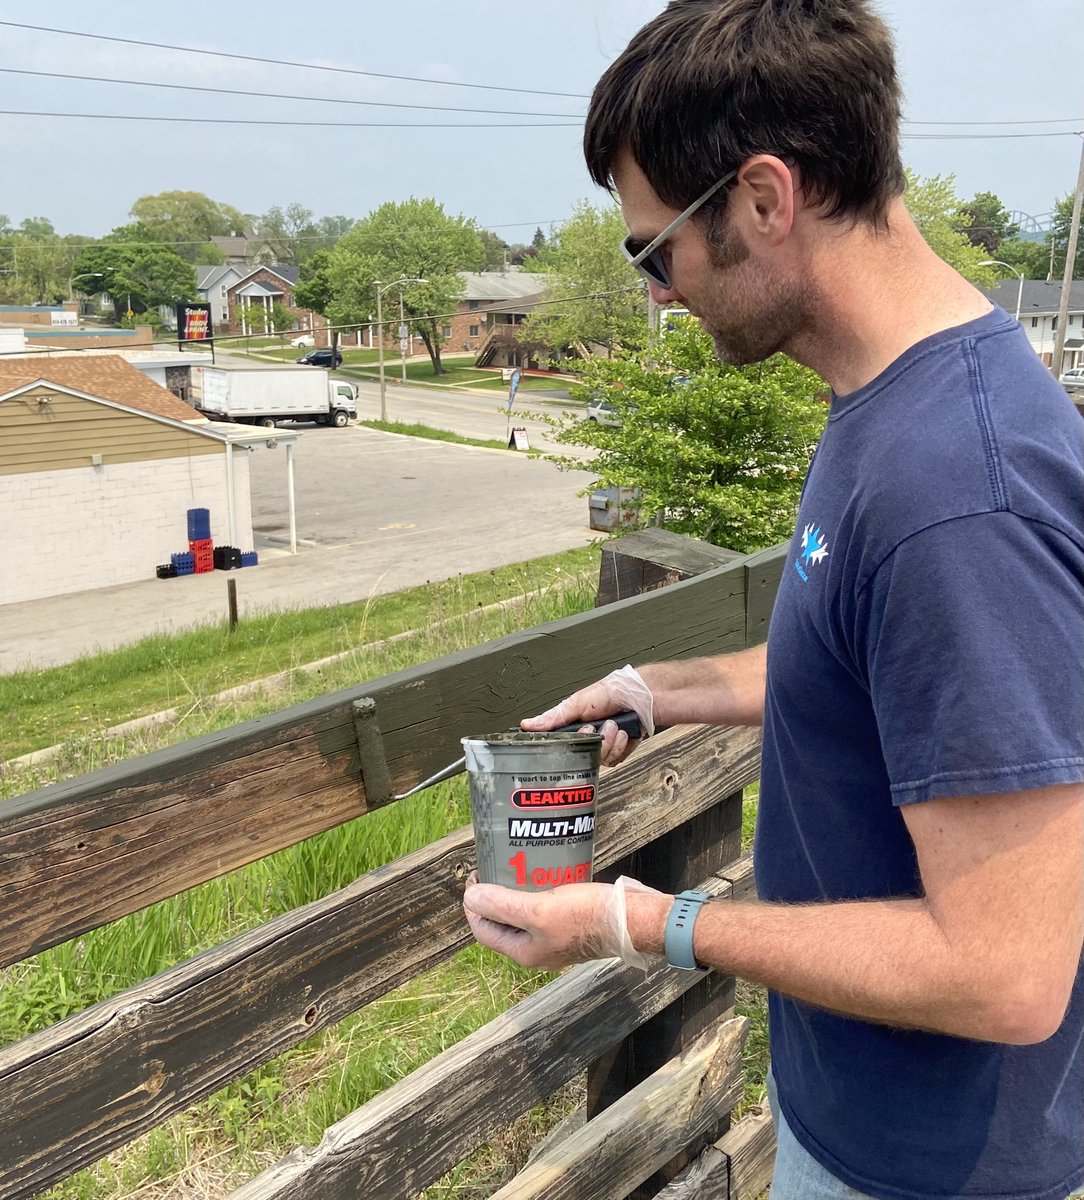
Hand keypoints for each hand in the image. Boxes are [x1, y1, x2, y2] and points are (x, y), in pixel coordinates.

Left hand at [463, 874, 662, 970]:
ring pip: (523, 915)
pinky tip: (541, 872)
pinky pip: (542, 909)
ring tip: (514, 866)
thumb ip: (504, 906)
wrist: (631, 920)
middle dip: (493, 896)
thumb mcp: (539, 910)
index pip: (484, 929)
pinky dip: (536, 891)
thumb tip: (471, 898)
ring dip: (514, 892)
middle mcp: (536, 950)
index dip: (474, 904)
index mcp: (524, 952)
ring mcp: (554, 938)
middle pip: (502, 922)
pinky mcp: (570, 925)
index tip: (476, 875)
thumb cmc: (586, 916)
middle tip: (494, 867)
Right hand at [521, 665, 654, 765]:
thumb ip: (554, 716)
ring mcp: (606, 741)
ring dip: (610, 744)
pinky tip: (626, 736)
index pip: (560, 742)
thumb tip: (528, 724)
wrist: (650, 697)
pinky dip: (621, 748)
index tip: (572, 740)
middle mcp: (590, 732)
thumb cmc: (616, 690)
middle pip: (580, 754)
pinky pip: (615, 760)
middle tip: (598, 729)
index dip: (564, 745)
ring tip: (616, 728)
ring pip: (598, 759)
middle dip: (592, 742)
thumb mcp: (579, 701)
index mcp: (576, 721)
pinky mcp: (622, 748)